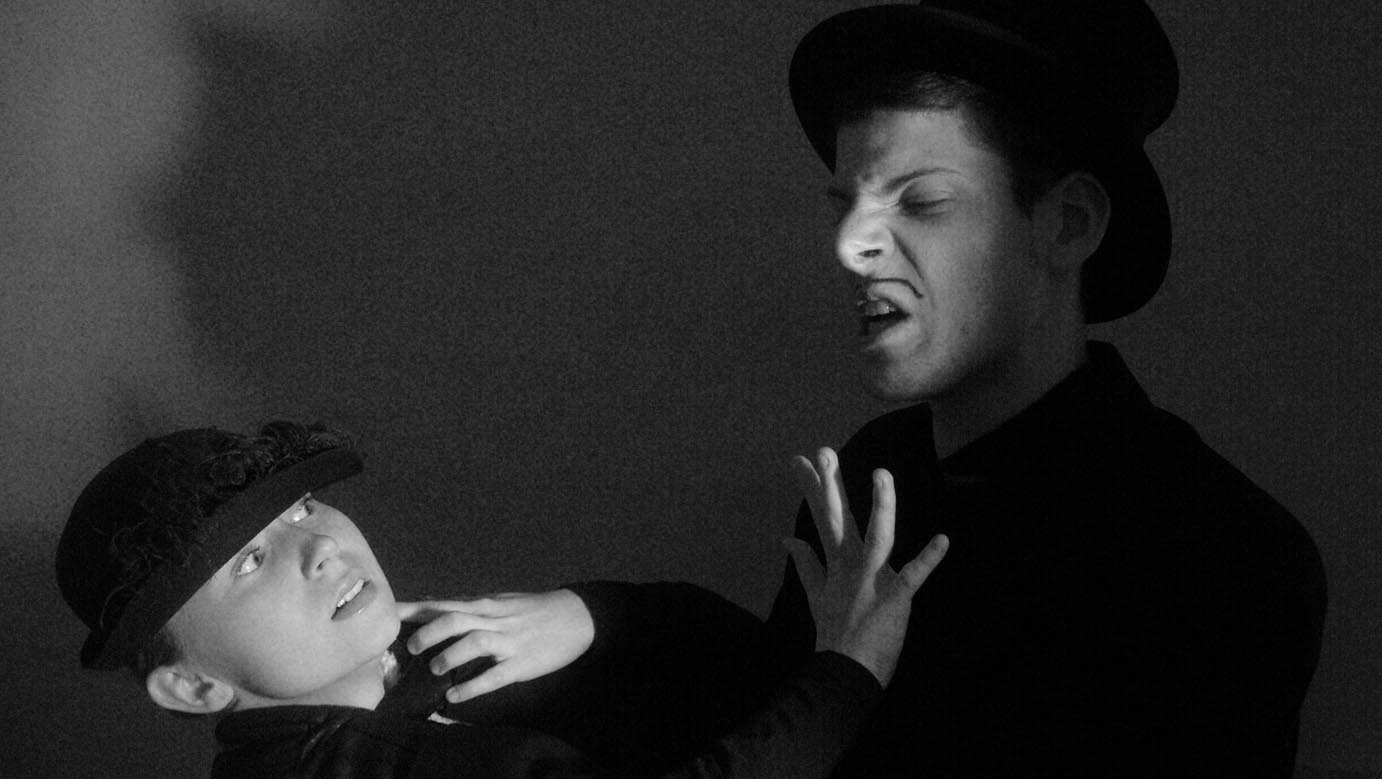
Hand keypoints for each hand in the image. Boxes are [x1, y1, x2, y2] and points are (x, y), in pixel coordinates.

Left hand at [395, 589, 594, 702]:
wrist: (576, 616)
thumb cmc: (534, 610)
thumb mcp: (502, 602)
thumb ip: (472, 609)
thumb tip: (439, 610)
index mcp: (486, 605)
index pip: (444, 604)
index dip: (416, 610)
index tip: (390, 613)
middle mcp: (494, 620)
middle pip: (455, 619)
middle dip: (430, 633)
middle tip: (413, 648)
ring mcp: (509, 641)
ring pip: (475, 642)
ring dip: (451, 655)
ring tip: (436, 669)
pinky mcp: (522, 663)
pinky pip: (495, 675)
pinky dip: (473, 686)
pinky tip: (456, 696)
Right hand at [784, 447, 947, 685]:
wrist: (846, 673)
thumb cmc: (836, 635)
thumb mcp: (816, 595)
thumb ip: (805, 563)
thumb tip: (787, 539)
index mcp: (836, 561)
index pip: (823, 516)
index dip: (812, 487)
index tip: (799, 460)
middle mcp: (851, 566)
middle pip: (840, 518)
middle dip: (831, 485)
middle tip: (823, 451)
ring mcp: (872, 581)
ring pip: (878, 537)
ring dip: (881, 507)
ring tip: (882, 474)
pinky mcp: (894, 600)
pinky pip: (914, 577)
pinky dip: (928, 560)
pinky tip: (943, 540)